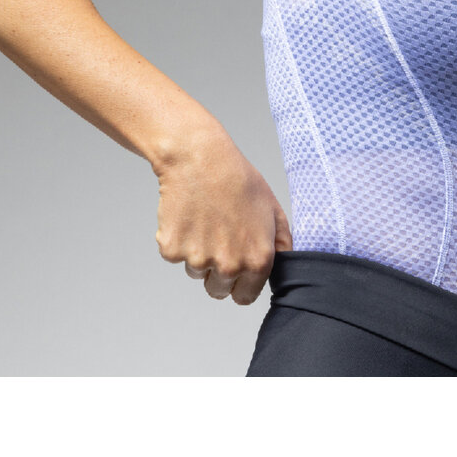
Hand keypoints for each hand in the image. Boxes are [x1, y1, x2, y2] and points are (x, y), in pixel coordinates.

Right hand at [153, 129, 292, 304]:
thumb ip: (282, 243)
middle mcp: (229, 266)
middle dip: (217, 270)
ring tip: (205, 218)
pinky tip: (188, 214)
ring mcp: (198, 260)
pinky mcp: (172, 250)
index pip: (244, 297)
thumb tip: (284, 266)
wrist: (199, 159)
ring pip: (196, 271)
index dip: (240, 282)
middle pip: (218, 290)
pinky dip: (178, 239)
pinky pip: (175, 255)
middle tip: (218, 236)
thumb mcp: (272, 208)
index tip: (235, 266)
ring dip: (198, 253)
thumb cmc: (237, 178)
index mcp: (257, 261)